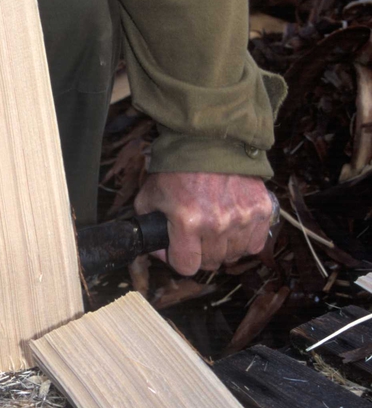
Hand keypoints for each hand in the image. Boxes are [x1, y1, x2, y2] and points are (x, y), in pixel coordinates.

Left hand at [134, 173, 273, 275]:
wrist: (208, 141)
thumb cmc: (177, 169)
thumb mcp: (150, 195)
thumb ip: (147, 224)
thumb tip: (156, 248)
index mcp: (188, 222)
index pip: (186, 266)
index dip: (178, 259)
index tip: (177, 248)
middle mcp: (217, 224)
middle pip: (210, 262)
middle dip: (199, 252)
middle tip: (195, 235)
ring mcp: (242, 218)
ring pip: (233, 255)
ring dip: (222, 247)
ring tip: (214, 228)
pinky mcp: (261, 210)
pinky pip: (254, 244)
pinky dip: (244, 240)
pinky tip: (233, 227)